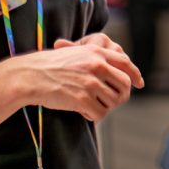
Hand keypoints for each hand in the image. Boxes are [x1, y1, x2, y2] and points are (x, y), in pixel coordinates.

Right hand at [20, 34, 143, 119]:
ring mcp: (90, 82)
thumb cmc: (50, 66)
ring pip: (113, 101)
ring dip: (104, 106)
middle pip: (124, 85)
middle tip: (112, 102)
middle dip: (121, 96)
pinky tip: (83, 112)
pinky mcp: (82, 99)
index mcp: (96, 52)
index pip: (125, 63)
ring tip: (90, 105)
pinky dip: (93, 116)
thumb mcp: (76, 53)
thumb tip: (118, 72)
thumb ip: (97, 59)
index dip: (135, 75)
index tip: (139, 84)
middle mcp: (96, 65)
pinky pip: (100, 113)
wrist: (29, 76)